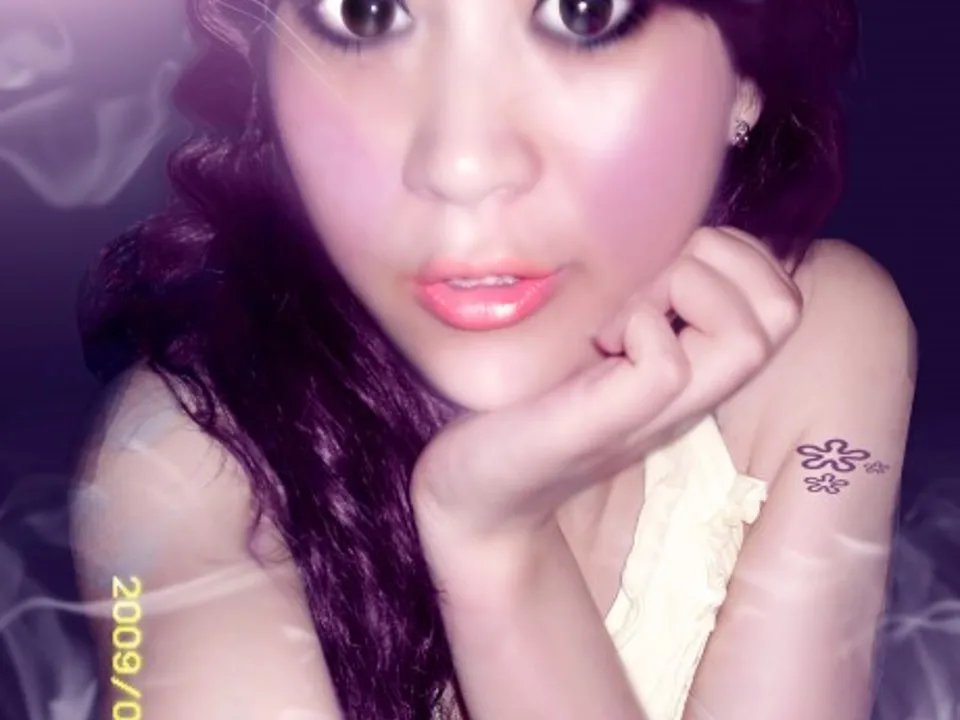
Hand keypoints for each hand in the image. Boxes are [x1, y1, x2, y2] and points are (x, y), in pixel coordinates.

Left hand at [411, 227, 802, 541]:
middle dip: (722, 258)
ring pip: (747, 337)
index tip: (661, 266)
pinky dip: (637, 328)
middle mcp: (691, 390)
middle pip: (783, 309)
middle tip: (647, 282)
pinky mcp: (606, 423)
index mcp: (694, 364)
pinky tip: (598, 339)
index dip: (736, 253)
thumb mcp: (593, 335)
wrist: (480, 489)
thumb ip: (636, 294)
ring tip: (621, 312)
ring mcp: (655, 411)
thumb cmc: (530, 403)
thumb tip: (655, 229)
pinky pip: (666, 366)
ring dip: (684, 290)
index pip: (781, 294)